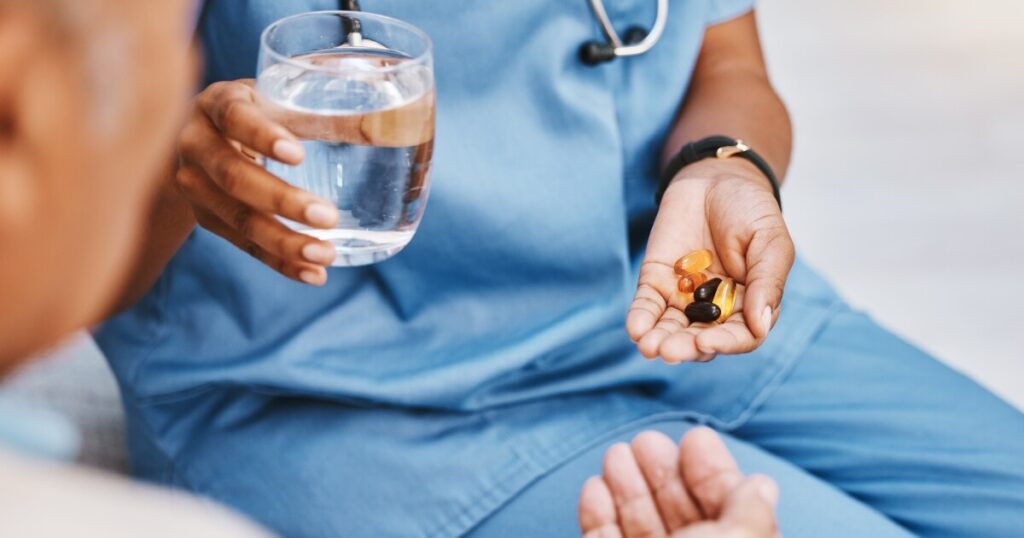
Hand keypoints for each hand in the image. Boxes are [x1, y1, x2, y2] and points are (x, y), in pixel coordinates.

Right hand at [175, 79, 339, 284]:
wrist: (206, 138)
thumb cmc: (260, 111)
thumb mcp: (285, 103)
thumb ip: (329, 115)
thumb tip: (395, 126)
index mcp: (218, 103)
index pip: (235, 117)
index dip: (262, 136)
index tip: (297, 154)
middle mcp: (196, 144)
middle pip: (234, 177)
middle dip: (282, 201)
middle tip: (328, 217)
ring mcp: (195, 186)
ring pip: (237, 219)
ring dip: (283, 242)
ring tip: (324, 254)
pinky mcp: (206, 218)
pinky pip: (243, 245)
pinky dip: (279, 262)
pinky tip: (312, 274)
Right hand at [578, 427, 779, 537]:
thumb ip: (751, 515)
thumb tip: (763, 484)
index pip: (727, 510)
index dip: (712, 473)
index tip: (696, 438)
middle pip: (679, 514)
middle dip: (662, 473)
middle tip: (646, 440)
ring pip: (639, 526)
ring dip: (627, 487)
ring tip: (616, 454)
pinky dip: (597, 517)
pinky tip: (594, 488)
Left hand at [626, 159, 793, 362]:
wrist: (716, 177)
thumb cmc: (751, 210)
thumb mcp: (770, 241)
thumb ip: (767, 282)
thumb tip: (761, 324)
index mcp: (750, 304)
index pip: (740, 336)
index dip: (724, 344)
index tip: (706, 343)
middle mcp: (716, 309)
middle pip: (701, 338)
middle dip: (685, 347)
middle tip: (669, 351)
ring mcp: (684, 297)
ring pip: (671, 328)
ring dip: (659, 340)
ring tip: (649, 347)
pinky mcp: (657, 281)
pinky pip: (647, 305)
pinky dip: (641, 318)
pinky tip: (635, 330)